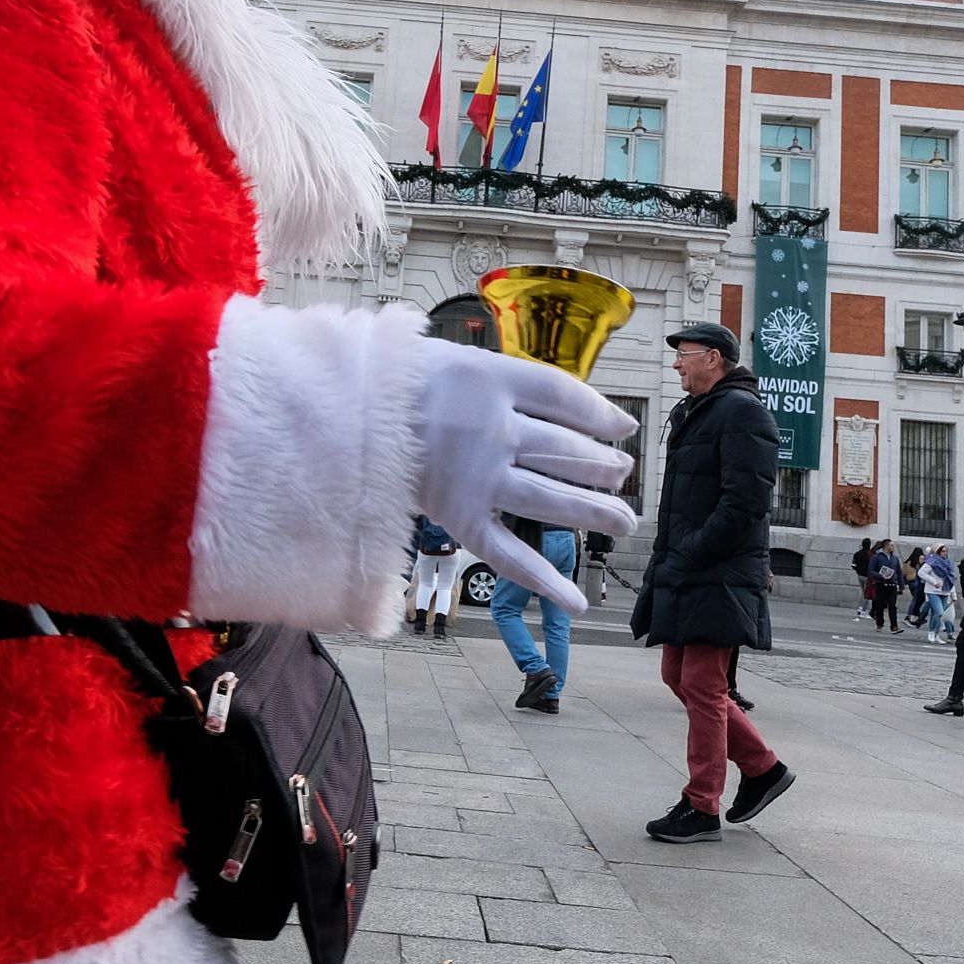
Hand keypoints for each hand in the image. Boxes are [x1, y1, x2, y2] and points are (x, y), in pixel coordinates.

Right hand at [414, 339, 637, 613]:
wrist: (338, 413)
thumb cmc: (399, 383)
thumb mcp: (460, 363)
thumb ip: (515, 382)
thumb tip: (584, 411)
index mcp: (492, 380)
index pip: (564, 397)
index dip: (600, 414)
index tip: (624, 429)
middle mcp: (492, 430)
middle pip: (567, 450)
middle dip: (603, 468)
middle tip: (622, 476)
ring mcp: (477, 478)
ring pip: (552, 500)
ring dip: (594, 513)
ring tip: (625, 522)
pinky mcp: (459, 518)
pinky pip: (508, 555)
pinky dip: (543, 581)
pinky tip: (576, 600)